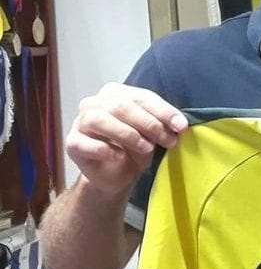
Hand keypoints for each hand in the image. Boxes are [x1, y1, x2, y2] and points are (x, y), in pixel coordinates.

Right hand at [65, 83, 186, 196]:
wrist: (115, 175)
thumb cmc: (134, 148)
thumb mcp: (153, 133)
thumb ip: (163, 124)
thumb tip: (180, 124)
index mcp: (116, 93)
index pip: (141, 97)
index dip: (163, 111)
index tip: (181, 126)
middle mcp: (95, 103)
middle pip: (121, 106)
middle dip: (149, 123)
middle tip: (167, 140)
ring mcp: (80, 122)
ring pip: (100, 119)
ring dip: (128, 134)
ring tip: (147, 148)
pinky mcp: (72, 143)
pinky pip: (84, 143)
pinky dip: (104, 149)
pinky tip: (119, 156)